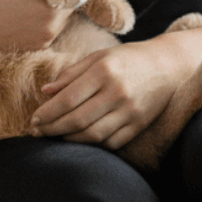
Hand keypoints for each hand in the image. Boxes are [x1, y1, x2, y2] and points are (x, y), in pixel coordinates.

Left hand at [29, 38, 191, 150]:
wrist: (167, 66)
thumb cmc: (128, 58)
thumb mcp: (99, 57)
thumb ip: (72, 73)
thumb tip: (46, 91)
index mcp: (104, 71)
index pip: (68, 98)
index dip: (48, 112)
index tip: (34, 119)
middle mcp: (117, 92)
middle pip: (77, 119)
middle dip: (52, 128)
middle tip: (37, 132)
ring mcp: (129, 111)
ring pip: (92, 135)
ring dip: (69, 139)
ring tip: (54, 136)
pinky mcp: (138, 125)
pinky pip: (110, 142)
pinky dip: (91, 144)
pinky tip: (79, 139)